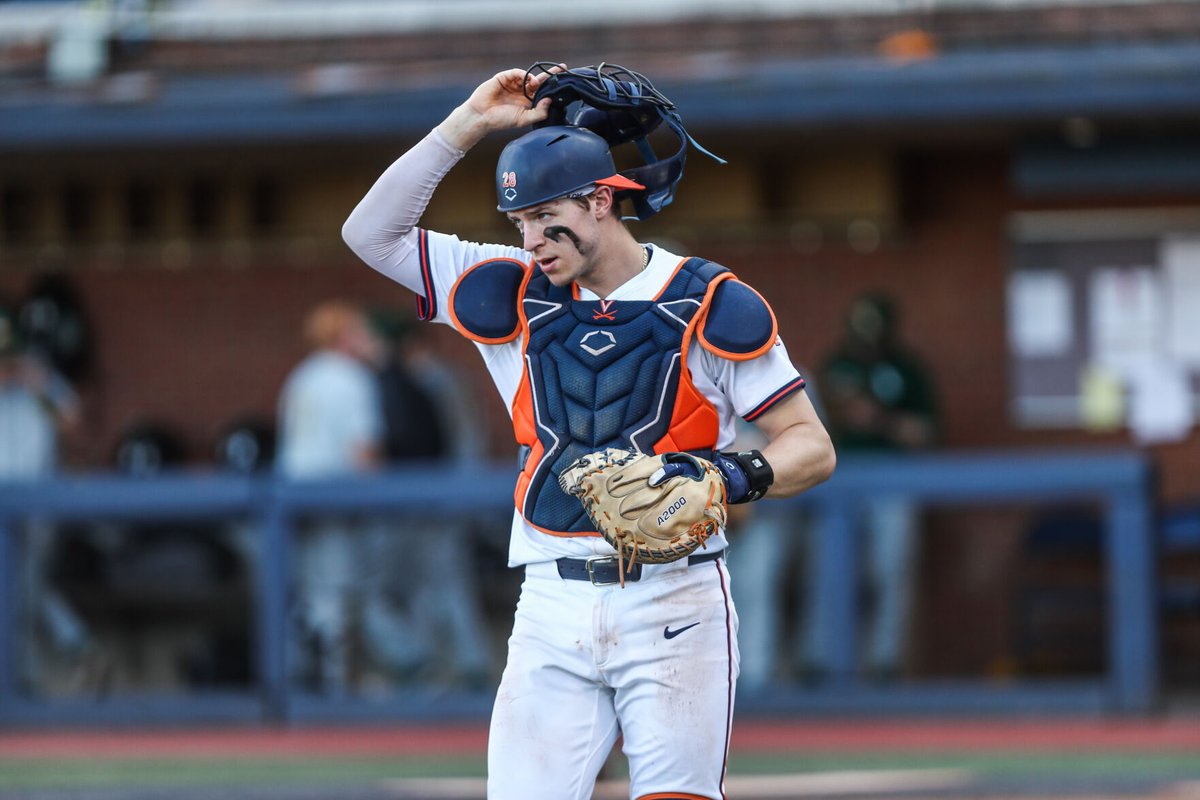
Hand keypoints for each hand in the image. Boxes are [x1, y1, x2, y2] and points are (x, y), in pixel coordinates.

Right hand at [439, 64, 564, 149]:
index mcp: (527, 102)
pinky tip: (527, 80)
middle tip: (562, 68)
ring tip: (536, 83)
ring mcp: (513, 84)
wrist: (481, 116)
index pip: (543, 92)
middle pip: (540, 81)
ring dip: (535, 78)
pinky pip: (516, 73)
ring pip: (529, 76)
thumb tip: (551, 100)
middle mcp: (522, 92)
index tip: (565, 80)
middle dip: (551, 74)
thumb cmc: (501, 120)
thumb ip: (539, 112)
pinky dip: (523, 74)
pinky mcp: (504, 77)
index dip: (553, 86)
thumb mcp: (524, 119)